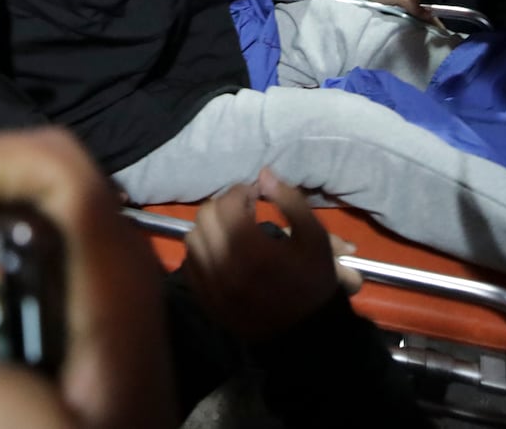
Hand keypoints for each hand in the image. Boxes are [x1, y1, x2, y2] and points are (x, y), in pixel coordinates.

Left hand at [184, 170, 344, 340]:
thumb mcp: (315, 235)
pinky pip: (191, 264)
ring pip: (193, 239)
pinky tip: (222, 251)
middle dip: (224, 206)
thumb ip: (290, 200)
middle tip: (243, 210)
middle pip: (205, 217)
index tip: (255, 195)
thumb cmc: (313, 278)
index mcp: (253, 250)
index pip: (229, 203)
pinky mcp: (206, 300)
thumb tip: (263, 174)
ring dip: (210, 226)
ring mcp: (212, 287)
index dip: (242, 191)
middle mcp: (226, 268)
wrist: (306, 330)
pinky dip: (203, 250)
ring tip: (231, 230)